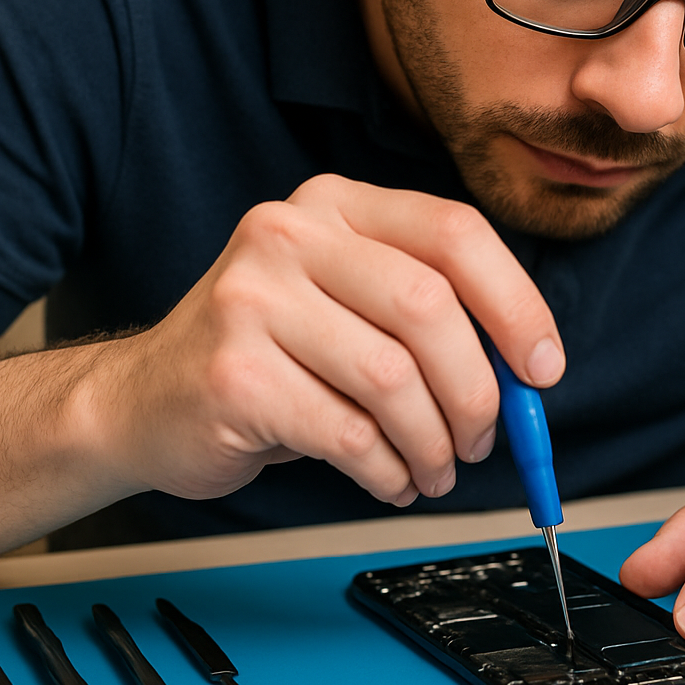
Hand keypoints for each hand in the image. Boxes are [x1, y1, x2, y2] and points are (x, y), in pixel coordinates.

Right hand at [94, 174, 563, 506]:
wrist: (142, 402)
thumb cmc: (267, 357)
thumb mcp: (346, 306)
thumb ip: (429, 317)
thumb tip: (527, 372)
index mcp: (335, 205)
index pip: (454, 233)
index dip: (516, 304)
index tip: (542, 368)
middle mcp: (290, 235)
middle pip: (429, 307)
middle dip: (476, 390)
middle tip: (481, 440)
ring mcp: (252, 300)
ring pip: (393, 377)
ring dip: (433, 443)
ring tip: (432, 468)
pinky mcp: (233, 373)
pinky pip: (348, 433)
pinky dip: (388, 470)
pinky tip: (389, 479)